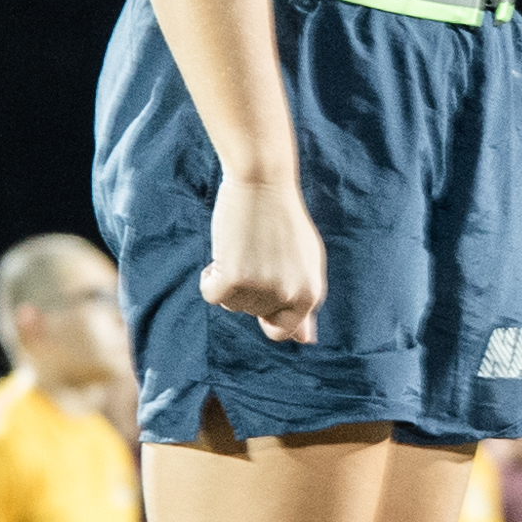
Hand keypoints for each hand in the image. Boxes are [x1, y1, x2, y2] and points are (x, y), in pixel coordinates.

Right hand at [200, 171, 326, 344]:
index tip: (260, 291)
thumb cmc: (282, 220)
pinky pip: (211, 294)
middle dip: (248, 288)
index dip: (266, 313)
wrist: (263, 181)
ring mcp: (263, 288)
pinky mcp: (235, 277)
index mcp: (311, 293)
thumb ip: (304, 301)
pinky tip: (224, 253)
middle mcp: (289, 295)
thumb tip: (305, 340)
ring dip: (230, 279)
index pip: (282, 331)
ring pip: (231, 304)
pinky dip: (210, 277)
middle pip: (252, 313)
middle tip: (256, 251)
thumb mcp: (305, 262)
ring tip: (243, 247)